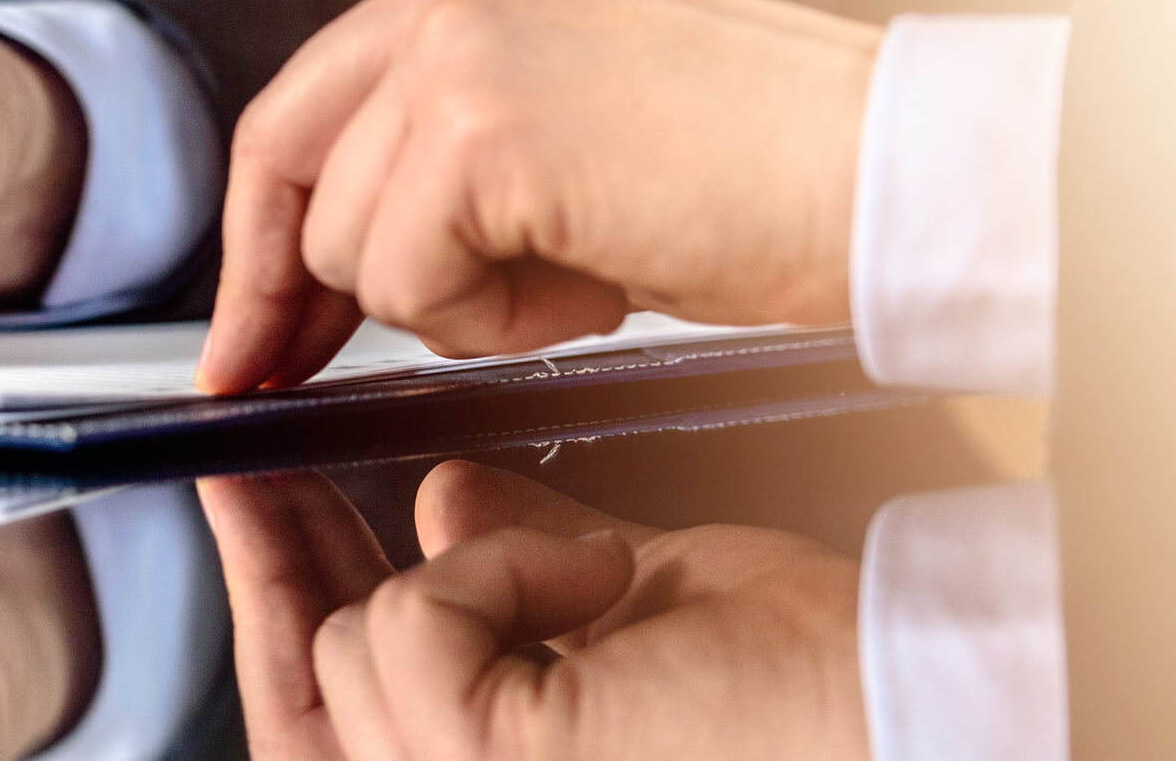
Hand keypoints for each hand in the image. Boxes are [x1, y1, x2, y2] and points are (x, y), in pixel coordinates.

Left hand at [199, 0, 880, 390]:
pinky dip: (490, 323)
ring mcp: (457, 44)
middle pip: (284, 153)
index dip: (265, 223)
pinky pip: (408, 282)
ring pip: (353, 242)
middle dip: (271, 286)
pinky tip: (597, 283)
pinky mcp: (476, 127)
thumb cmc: (766, 172)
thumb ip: (455, 148)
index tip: (250, 318)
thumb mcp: (574, 123)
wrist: (897, 171)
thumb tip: (351, 254)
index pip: (312, 98)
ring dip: (453, 304)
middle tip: (264, 374)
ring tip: (585, 277)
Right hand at [201, 461, 865, 760]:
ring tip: (578, 570)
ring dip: (453, 573)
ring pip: (349, 649)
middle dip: (281, 560)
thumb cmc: (814, 693)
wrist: (918, 711)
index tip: (257, 500)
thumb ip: (511, 570)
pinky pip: (414, 622)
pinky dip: (492, 568)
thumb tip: (437, 501)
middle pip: (306, 698)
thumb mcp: (632, 611)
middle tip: (264, 463)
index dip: (280, 602)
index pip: (328, 713)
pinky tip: (591, 574)